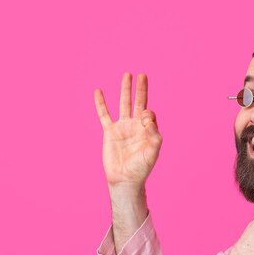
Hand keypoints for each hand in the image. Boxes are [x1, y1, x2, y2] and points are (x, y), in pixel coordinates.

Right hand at [94, 72, 162, 187]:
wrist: (124, 179)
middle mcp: (135, 126)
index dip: (148, 114)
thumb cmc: (140, 168)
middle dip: (141, 89)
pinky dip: (100, 103)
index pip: (149, 114)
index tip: (145, 123)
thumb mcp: (152, 153)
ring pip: (123, 104)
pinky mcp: (109, 132)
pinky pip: (104, 115)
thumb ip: (154, 137)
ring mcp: (122, 128)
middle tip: (142, 75)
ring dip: (125, 90)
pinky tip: (98, 91)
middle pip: (139, 102)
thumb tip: (149, 121)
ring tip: (127, 75)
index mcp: (148, 130)